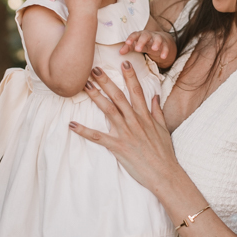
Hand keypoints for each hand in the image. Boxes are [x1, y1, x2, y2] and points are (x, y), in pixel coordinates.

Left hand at [70, 63, 176, 190]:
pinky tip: (72, 124)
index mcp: (145, 116)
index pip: (136, 91)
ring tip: (85, 86)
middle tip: (94, 69)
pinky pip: (97, 137)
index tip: (124, 63)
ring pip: (108, 111)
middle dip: (106, 82)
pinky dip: (84, 131)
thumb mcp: (163, 128)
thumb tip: (155, 96)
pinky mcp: (118, 146)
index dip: (130, 77)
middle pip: (118, 97)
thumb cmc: (164, 152)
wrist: (164, 173)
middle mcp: (134, 121)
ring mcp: (125, 133)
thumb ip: (157, 111)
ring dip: (96, 97)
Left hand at [121, 29, 176, 66]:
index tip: (127, 43)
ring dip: (156, 43)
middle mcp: (149, 35)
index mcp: (140, 35)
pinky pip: (165, 47)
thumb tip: (120, 52)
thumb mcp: (137, 45)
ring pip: (157, 39)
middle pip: (145, 35)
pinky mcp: (165, 44)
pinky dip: (165, 51)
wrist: (161, 40)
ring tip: (154, 48)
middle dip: (142, 41)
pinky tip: (163, 56)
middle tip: (138, 49)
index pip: (135, 34)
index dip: (131, 38)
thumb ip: (129, 47)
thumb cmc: (145, 43)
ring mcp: (158, 39)